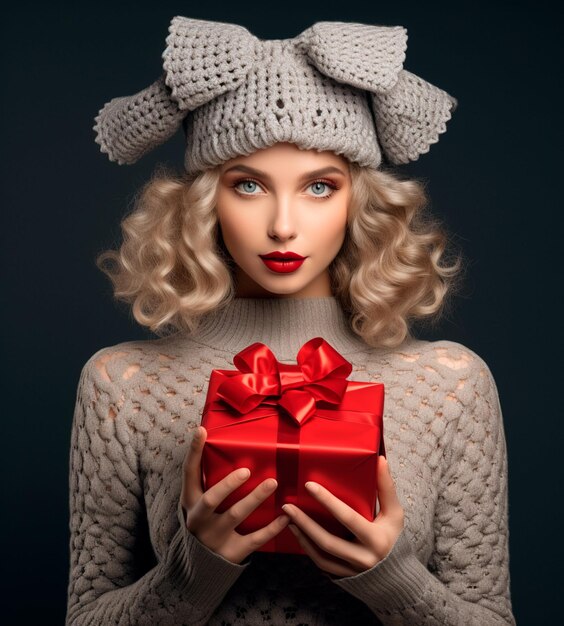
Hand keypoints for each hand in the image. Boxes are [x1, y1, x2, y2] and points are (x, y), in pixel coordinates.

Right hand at [180, 426, 289, 563]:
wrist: (198, 567)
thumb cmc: (205, 520)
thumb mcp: (198, 501)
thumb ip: (207, 477)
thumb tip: (218, 438)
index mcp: (190, 501)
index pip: (189, 473)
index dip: (194, 451)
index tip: (201, 430)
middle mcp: (199, 519)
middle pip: (212, 499)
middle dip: (229, 484)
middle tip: (247, 470)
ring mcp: (215, 537)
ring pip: (235, 516)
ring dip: (255, 498)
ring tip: (273, 482)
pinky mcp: (232, 552)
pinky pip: (254, 539)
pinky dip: (271, 528)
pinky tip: (286, 516)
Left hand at [281, 455, 403, 576]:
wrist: (397, 578)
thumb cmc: (394, 538)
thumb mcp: (395, 514)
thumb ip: (386, 488)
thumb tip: (380, 460)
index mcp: (376, 539)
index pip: (348, 518)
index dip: (328, 501)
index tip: (309, 485)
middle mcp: (363, 558)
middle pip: (327, 541)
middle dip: (305, 523)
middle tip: (288, 506)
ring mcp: (351, 570)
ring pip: (320, 554)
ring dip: (302, 536)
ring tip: (288, 519)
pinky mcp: (343, 577)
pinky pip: (321, 564)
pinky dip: (307, 549)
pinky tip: (298, 534)